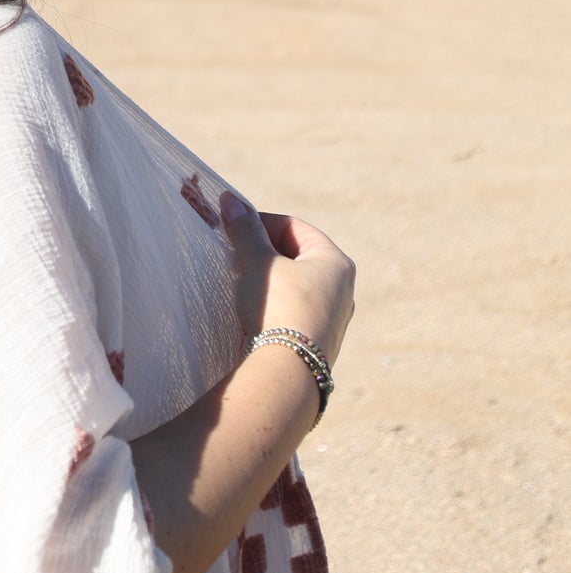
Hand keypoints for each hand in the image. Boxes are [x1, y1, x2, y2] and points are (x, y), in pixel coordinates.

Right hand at [219, 191, 356, 366]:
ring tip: (242, 282)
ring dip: (267, 279)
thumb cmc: (278, 307)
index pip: (294, 227)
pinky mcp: (319, 341)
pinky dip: (274, 303)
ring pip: (294, 284)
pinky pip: (294, 310)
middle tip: (236, 255)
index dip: (261, 224)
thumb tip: (230, 200)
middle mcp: (342, 289)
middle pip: (296, 255)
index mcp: (336, 262)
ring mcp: (333, 318)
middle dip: (263, 252)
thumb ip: (245, 230)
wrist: (287, 372)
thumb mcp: (258, 262)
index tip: (235, 231)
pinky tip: (253, 310)